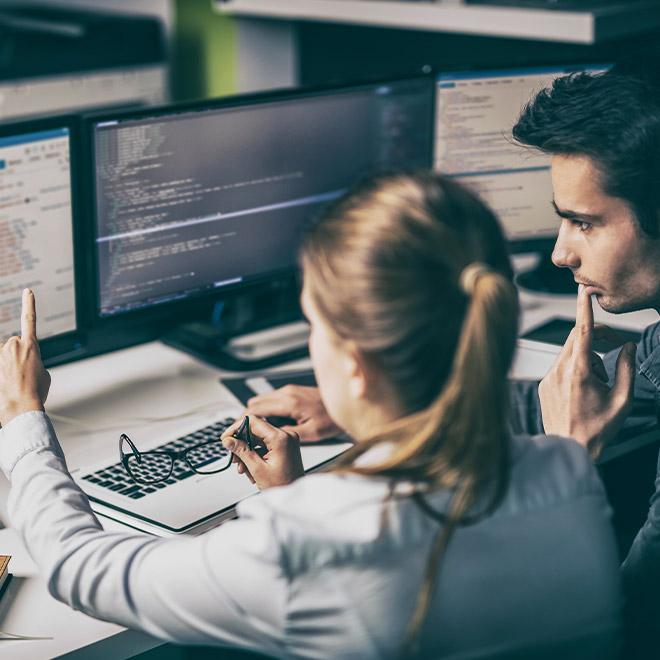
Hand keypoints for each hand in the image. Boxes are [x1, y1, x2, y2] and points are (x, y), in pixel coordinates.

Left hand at [0, 290, 50, 425]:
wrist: (20, 407)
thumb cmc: (36, 392)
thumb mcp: (44, 373)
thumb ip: (34, 361)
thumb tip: (24, 363)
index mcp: (31, 346)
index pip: (30, 319)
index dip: (29, 304)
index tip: (28, 291)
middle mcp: (13, 346)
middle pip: (13, 345)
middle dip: (17, 356)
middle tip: (23, 374)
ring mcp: (0, 354)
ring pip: (3, 354)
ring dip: (7, 365)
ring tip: (13, 382)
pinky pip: (0, 362)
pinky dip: (2, 370)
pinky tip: (5, 380)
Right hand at [221, 415, 303, 488]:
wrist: (295, 498)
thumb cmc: (283, 486)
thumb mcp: (257, 469)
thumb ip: (241, 451)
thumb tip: (228, 440)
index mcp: (280, 438)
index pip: (253, 421)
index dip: (236, 428)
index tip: (226, 438)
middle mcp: (286, 435)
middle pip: (255, 430)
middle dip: (241, 444)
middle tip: (233, 457)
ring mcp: (287, 440)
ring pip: (259, 439)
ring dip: (247, 452)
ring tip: (242, 468)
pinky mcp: (286, 447)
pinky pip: (265, 445)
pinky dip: (256, 455)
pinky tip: (250, 468)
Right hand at [246, 385, 341, 442]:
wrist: (345, 404)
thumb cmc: (331, 419)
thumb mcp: (311, 433)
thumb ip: (288, 434)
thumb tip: (269, 436)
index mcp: (289, 403)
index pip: (256, 409)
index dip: (244, 421)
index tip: (238, 431)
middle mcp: (287, 393)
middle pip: (255, 402)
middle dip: (248, 418)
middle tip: (247, 434)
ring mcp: (289, 390)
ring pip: (262, 400)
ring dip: (257, 414)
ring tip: (259, 431)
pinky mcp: (292, 391)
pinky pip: (272, 399)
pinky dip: (267, 410)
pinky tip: (272, 423)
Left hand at [538, 285, 636, 457]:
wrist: (570, 448)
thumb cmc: (598, 428)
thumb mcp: (622, 399)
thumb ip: (627, 368)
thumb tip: (627, 347)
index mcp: (579, 371)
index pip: (581, 331)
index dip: (583, 308)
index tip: (584, 291)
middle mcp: (559, 370)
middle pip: (577, 338)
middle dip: (597, 337)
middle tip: (615, 347)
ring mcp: (548, 377)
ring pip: (569, 352)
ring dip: (588, 357)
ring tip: (600, 383)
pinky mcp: (543, 384)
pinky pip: (560, 365)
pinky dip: (575, 368)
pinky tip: (584, 390)